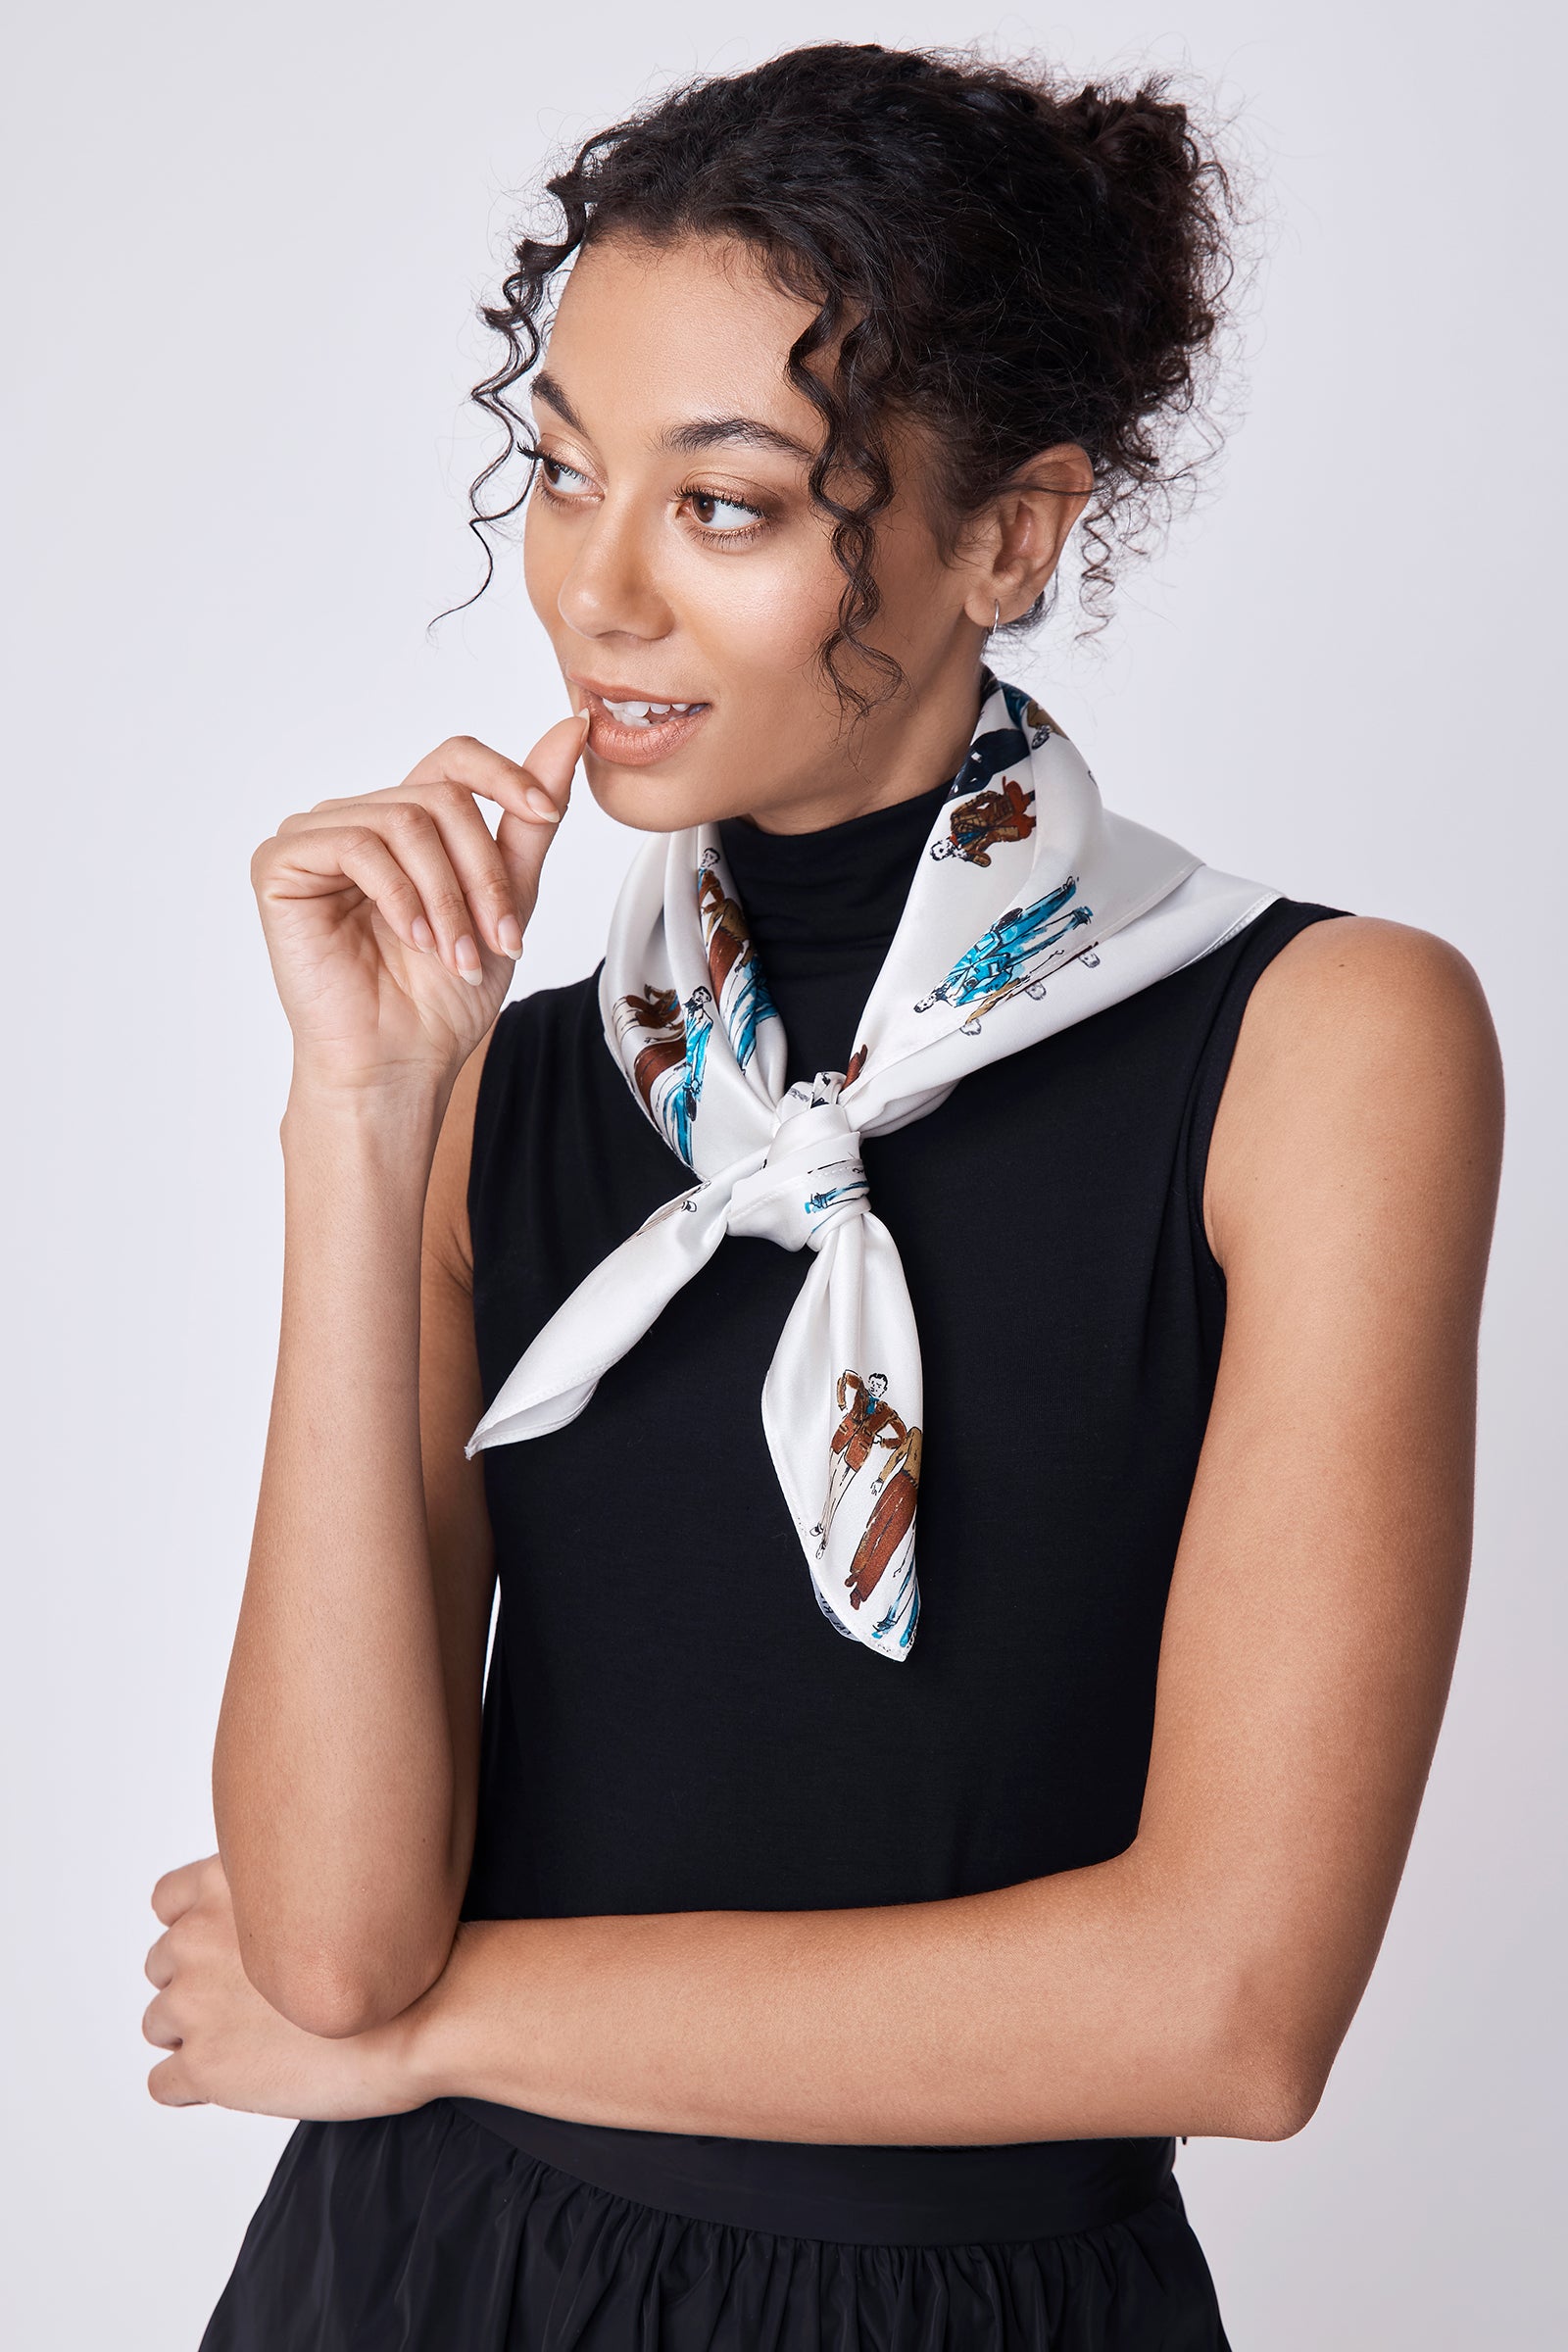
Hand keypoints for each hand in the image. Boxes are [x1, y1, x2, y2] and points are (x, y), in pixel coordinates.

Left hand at [143, 1855, 420, 2119]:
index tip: (236, 1949)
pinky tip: (247, 2078)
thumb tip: (266, 1918)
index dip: (202, 1928)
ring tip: (257, 2042)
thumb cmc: (396, 1952)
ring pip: (158, 2025)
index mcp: (225, 1883)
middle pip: (162, 1966)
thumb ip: (277, 1895)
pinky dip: (196, 2087)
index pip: (168, 1901)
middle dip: (200, 1983)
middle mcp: (197, 1936)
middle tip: (257, 2002)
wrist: (428, 2011)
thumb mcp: (328, 1887)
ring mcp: (195, 2003)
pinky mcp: (204, 2066)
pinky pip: (164, 2085)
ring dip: (197, 2035)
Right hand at [252, 716, 586, 1096]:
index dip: (504, 774)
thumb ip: (529, 819)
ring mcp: (315, 838)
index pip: (455, 760)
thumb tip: (569, 732)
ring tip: (458, 955)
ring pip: (407, 821)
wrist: (401, 1063)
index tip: (545, 811)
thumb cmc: (443, 997)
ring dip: (449, 897)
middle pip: (441, 799)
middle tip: (501, 938)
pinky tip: (412, 940)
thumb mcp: (507, 897)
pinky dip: (400, 896)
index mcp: (407, 825)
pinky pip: (357, 844)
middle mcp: (359, 820)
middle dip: (485, 874)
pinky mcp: (280, 864)